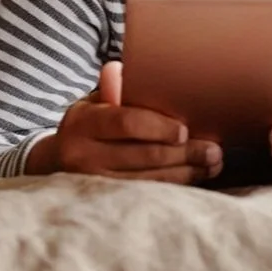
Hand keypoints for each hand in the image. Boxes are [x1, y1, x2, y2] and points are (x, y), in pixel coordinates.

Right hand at [26, 61, 222, 181]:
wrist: (57, 161)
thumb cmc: (88, 125)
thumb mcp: (93, 103)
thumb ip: (112, 89)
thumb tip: (123, 68)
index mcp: (82, 122)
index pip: (125, 123)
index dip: (158, 127)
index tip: (185, 130)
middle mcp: (82, 154)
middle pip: (143, 155)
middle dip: (184, 153)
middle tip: (214, 150)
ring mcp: (93, 183)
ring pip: (149, 180)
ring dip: (186, 172)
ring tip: (212, 164)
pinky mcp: (104, 202)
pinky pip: (146, 195)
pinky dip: (174, 186)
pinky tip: (194, 178)